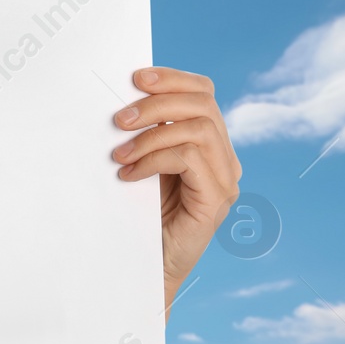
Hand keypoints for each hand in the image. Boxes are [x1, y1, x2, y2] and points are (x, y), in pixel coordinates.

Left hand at [111, 66, 240, 311]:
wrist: (142, 266)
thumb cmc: (136, 214)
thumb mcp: (140, 163)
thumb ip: (143, 133)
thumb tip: (118, 98)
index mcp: (209, 143)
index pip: (203, 93)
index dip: (172, 79)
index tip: (135, 77)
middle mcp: (224, 158)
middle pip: (202, 104)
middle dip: (157, 104)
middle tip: (118, 120)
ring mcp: (225, 179)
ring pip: (198, 129)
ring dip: (151, 135)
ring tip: (118, 152)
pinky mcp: (216, 200)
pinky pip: (190, 159)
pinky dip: (154, 159)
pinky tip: (128, 174)